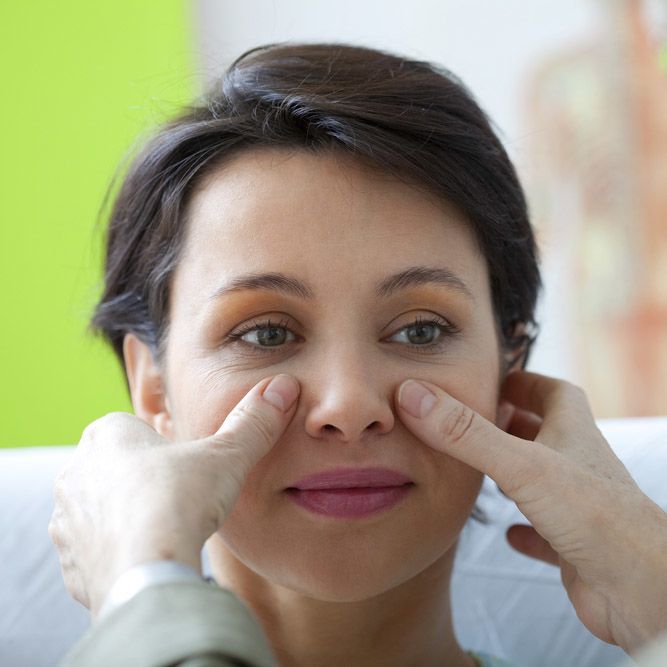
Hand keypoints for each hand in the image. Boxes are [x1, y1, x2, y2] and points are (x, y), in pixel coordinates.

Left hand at [48, 374, 298, 618]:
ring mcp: (66, 521)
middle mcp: (76, 472)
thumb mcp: (227, 456)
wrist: (149, 573)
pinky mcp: (70, 564)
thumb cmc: (181, 501)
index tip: (186, 469)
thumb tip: (283, 388)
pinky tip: (149, 563)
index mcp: (107, 434)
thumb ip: (252, 422)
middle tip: (180, 501)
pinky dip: (119, 558)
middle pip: (116, 470)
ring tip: (166, 534)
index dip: (164, 449)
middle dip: (143, 483)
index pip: (134, 431)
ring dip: (127, 521)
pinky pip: (94, 555)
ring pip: (101, 513)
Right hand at [396, 371, 666, 653]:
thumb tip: (414, 395)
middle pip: (545, 432)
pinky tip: (507, 532)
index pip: (552, 392)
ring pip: (542, 479)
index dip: (523, 381)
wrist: (641, 589)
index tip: (490, 379)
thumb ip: (466, 433)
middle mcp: (576, 465)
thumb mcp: (520, 465)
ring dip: (513, 471)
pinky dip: (524, 527)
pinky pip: (546, 530)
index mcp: (572, 433)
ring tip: (478, 468)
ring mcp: (577, 506)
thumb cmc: (594, 518)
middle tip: (472, 421)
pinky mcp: (575, 546)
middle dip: (509, 423)